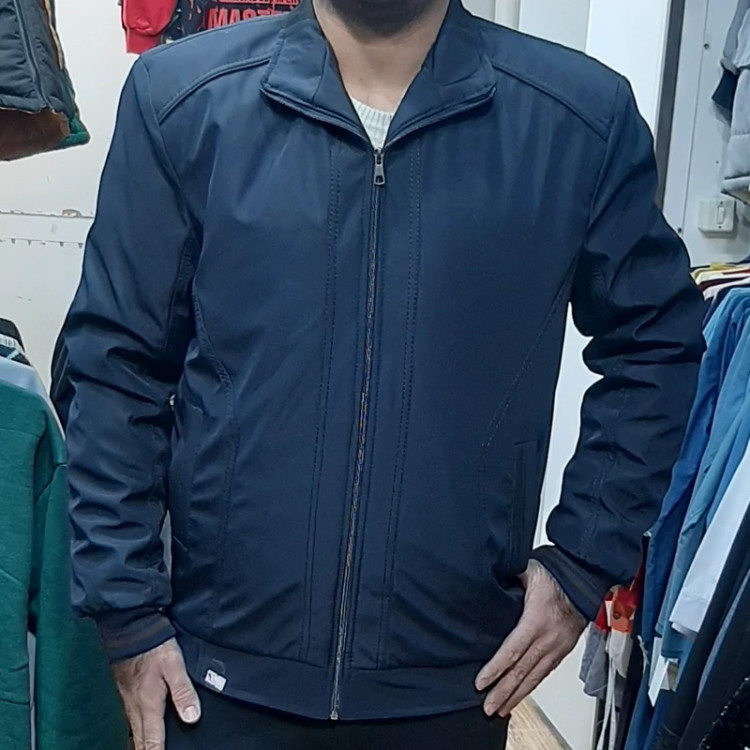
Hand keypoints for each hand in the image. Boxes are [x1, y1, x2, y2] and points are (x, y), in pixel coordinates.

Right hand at [113, 638, 200, 749]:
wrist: (130, 629)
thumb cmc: (154, 648)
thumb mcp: (174, 666)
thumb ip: (183, 691)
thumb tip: (192, 717)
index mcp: (148, 704)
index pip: (152, 740)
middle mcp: (134, 707)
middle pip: (139, 741)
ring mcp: (125, 700)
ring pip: (130, 732)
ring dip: (137, 745)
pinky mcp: (121, 691)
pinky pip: (125, 720)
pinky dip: (130, 731)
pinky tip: (133, 733)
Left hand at [475, 560, 585, 717]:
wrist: (585, 578)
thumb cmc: (557, 573)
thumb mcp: (528, 570)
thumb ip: (507, 577)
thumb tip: (486, 576)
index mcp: (537, 620)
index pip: (513, 651)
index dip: (496, 669)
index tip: (481, 683)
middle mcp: (549, 638)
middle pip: (523, 671)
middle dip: (504, 692)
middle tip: (488, 707)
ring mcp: (558, 646)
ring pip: (535, 677)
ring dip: (517, 695)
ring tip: (501, 708)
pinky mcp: (563, 649)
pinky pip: (546, 673)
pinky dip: (533, 686)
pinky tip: (522, 694)